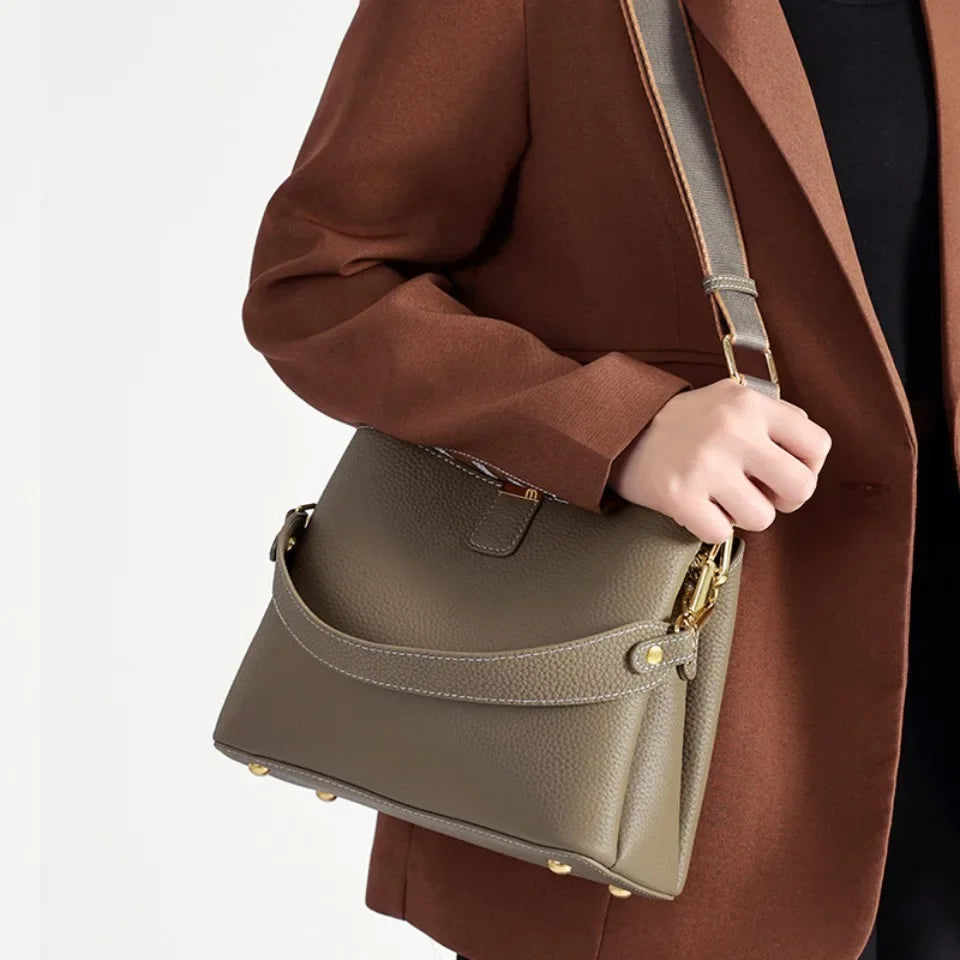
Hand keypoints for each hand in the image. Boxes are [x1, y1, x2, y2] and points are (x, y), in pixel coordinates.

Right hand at [607, 377, 831, 542]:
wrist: (619, 429)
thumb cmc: (682, 422)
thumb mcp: (729, 398)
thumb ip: (772, 418)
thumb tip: (808, 456)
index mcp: (750, 404)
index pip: (817, 446)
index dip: (808, 468)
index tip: (783, 473)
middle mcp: (732, 431)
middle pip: (801, 488)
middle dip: (783, 501)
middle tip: (760, 495)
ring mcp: (705, 465)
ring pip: (762, 519)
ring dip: (743, 516)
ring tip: (720, 498)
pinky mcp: (679, 496)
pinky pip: (722, 534)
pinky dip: (710, 527)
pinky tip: (696, 507)